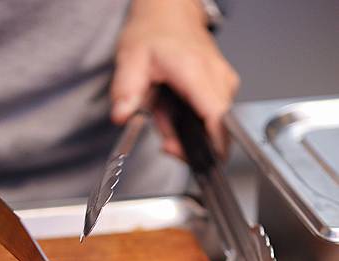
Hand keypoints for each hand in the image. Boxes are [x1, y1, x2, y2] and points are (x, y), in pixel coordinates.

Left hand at [111, 0, 238, 158]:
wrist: (169, 12)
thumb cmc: (153, 32)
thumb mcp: (130, 59)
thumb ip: (125, 91)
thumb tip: (122, 115)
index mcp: (195, 71)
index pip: (216, 116)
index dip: (209, 145)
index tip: (193, 158)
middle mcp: (217, 76)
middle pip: (217, 128)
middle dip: (190, 143)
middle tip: (165, 139)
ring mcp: (225, 81)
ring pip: (214, 125)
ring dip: (188, 132)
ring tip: (166, 115)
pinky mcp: (225, 86)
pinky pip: (213, 117)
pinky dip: (192, 122)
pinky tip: (176, 111)